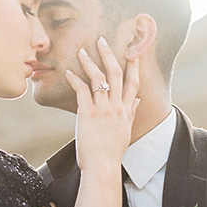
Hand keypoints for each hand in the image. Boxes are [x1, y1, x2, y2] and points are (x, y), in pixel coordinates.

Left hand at [65, 38, 139, 171]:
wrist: (103, 166)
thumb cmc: (111, 152)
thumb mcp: (126, 131)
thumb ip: (131, 113)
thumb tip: (138, 99)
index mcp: (126, 110)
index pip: (132, 82)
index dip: (133, 65)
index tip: (132, 50)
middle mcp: (116, 107)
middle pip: (116, 74)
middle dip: (109, 54)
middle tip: (102, 40)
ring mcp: (103, 109)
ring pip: (98, 78)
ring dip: (89, 62)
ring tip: (82, 51)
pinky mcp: (88, 113)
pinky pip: (82, 90)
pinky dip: (75, 79)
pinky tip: (69, 72)